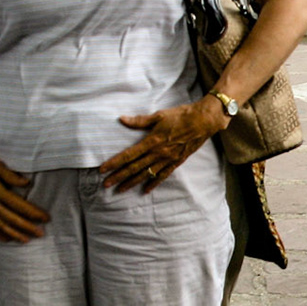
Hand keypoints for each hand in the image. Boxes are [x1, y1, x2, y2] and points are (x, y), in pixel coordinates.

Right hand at [0, 137, 47, 241]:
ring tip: (26, 240)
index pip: (18, 205)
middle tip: (41, 234)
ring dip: (13, 234)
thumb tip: (27, 183)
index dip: (33, 213)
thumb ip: (11, 176)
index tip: (45, 218)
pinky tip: (6, 239)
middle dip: (27, 227)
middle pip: (11, 219)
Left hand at [102, 98, 223, 191]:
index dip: (114, 163)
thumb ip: (139, 121)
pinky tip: (145, 190)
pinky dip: (153, 183)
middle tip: (106, 185)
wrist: (203, 122)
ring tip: (120, 190)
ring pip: (146, 174)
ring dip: (132, 182)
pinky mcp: (176, 162)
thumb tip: (122, 119)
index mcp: (152, 141)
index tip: (103, 169)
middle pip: (134, 168)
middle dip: (119, 177)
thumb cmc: (181, 116)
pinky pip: (162, 176)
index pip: (128, 155)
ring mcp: (167, 160)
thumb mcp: (159, 115)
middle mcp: (158, 153)